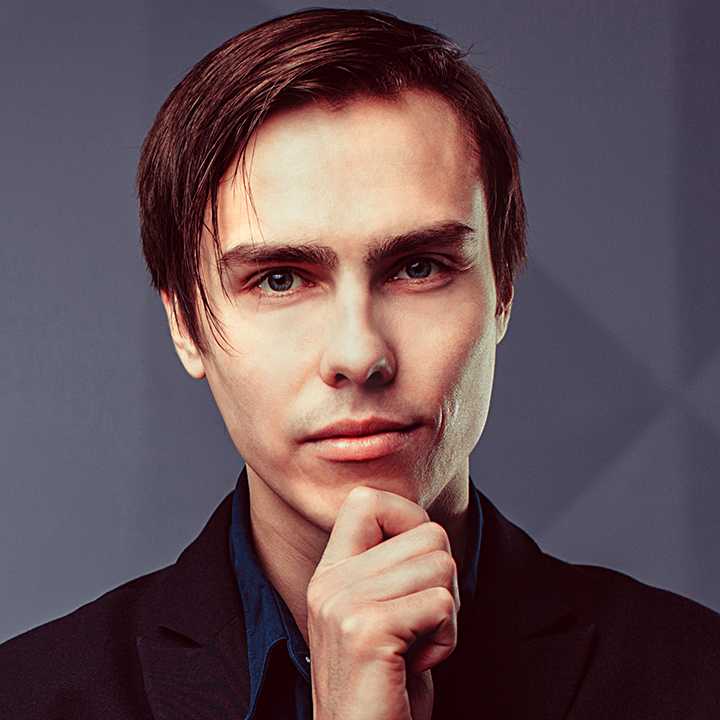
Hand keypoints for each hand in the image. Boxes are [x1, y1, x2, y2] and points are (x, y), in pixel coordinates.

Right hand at [307, 485, 459, 719]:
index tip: (418, 565)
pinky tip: (416, 663)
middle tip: (420, 623)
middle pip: (427, 533)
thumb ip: (391, 567)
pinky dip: (446, 639)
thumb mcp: (379, 613)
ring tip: (415, 644)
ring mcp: (343, 605)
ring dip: (446, 613)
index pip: (368, 499)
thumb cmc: (387, 684)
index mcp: (330, 572)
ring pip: (441, 564)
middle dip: (442, 580)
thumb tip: (428, 526)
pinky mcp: (366, 631)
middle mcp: (330, 582)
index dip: (410, 518)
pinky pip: (442, 604)